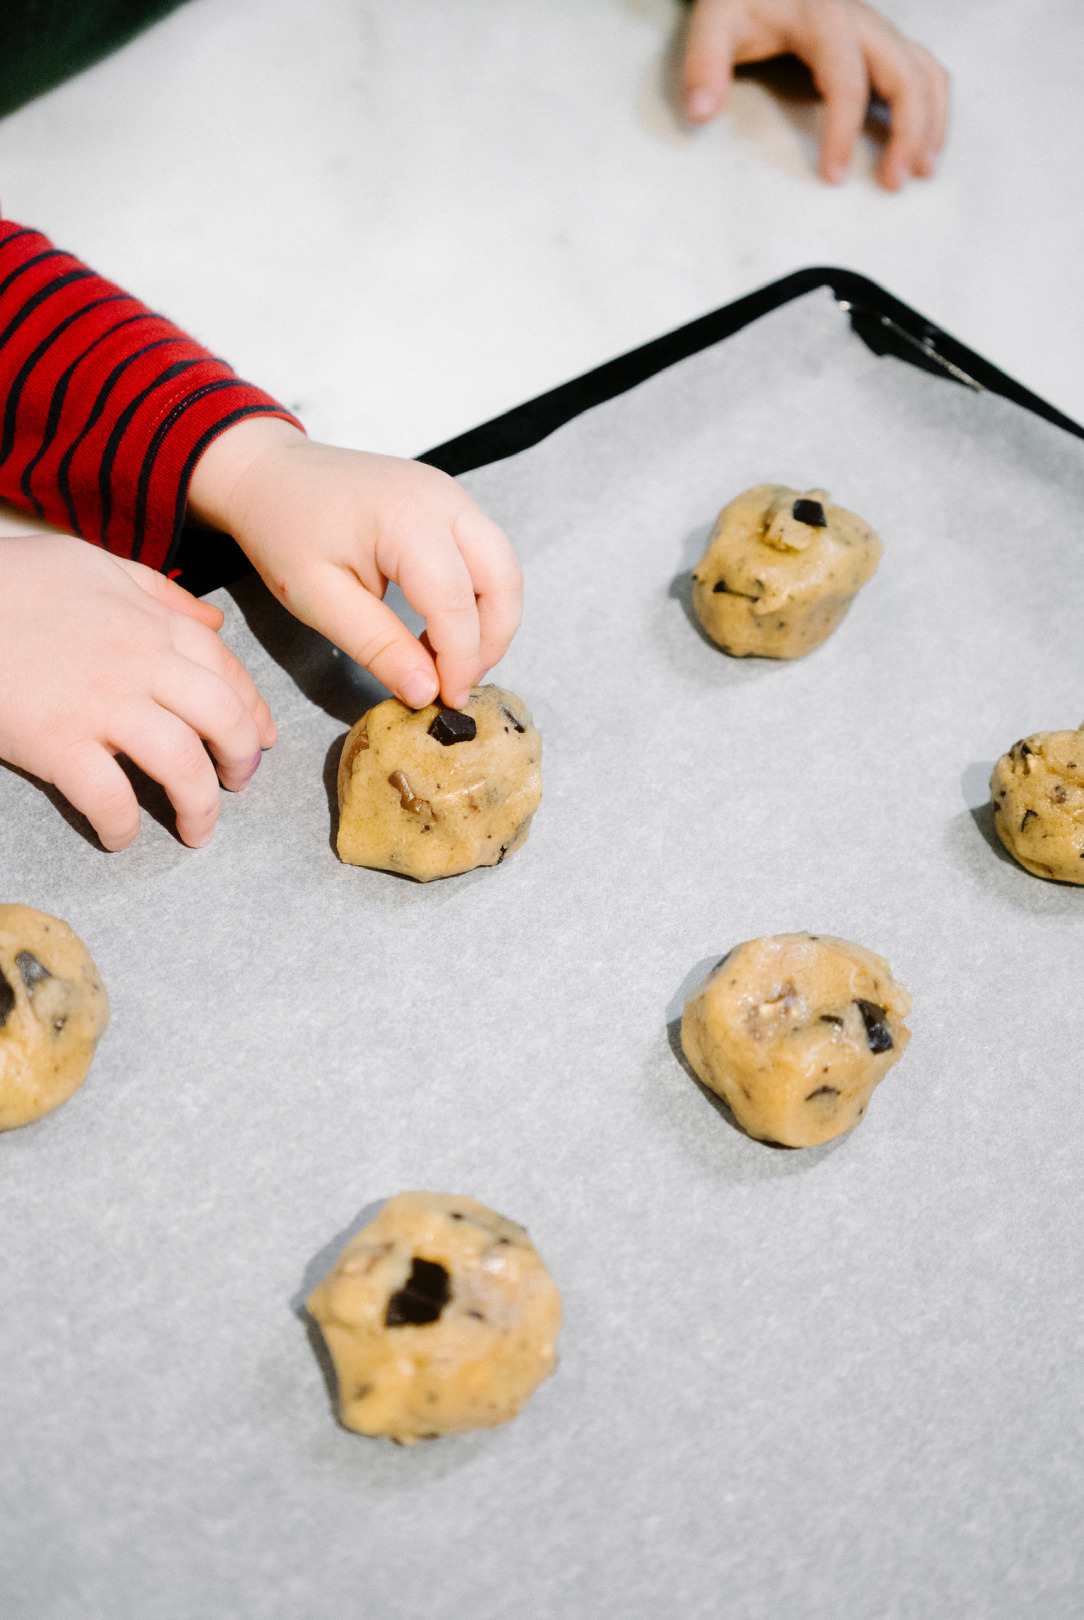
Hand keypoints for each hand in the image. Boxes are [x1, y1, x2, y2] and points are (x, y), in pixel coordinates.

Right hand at [0, 535, 275, 849]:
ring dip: (199, 806)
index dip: (254, 712)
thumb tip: (214, 620)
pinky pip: (109, 797)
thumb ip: (162, 594)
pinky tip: (120, 836)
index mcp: (154, 624)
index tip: (261, 739)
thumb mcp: (100, 566)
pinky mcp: (55, 741)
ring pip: (181, 763)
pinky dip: (123, 826)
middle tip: (237, 785)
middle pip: (222, 718)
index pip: (228, 672)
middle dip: (241, 760)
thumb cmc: (19, 581)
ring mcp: (100, 704)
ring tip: (197, 830)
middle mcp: (141, 664)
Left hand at [187, 419, 522, 711]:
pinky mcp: (450, 504)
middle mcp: (443, 500)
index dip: (459, 660)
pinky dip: (478, 599)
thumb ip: (377, 646)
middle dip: (490, 641)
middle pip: (502, 580)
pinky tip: (442, 629)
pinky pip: (486, 556)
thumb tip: (426, 692)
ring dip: (490, 621)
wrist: (269, 472)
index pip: (456, 602)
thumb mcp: (319, 600)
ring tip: (450, 661)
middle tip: (457, 684)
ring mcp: (452, 497)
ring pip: (504, 568)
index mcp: (406, 519)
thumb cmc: (283, 529)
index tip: (445, 701)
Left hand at [682, 0, 949, 189]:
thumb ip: (705, 67)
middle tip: (894, 182)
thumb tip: (701, 113)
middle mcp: (862, 19)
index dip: (843, 131)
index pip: (847, 81)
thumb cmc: (743, 0)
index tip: (833, 176)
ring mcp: (878, 29)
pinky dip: (933, 107)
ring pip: (926, 70)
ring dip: (931, 122)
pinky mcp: (884, 39)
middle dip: (908, 131)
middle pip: (905, 75)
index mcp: (824, 16)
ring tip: (922, 170)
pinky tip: (923, 142)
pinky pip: (924, 69)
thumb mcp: (714, 23)